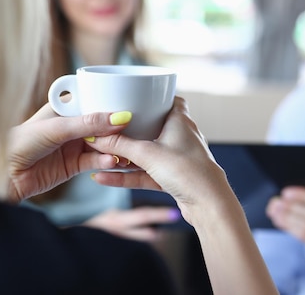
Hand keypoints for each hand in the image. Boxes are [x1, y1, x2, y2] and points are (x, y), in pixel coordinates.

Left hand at [5, 103, 130, 201]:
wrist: (3, 175)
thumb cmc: (21, 142)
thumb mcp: (57, 129)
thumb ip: (89, 124)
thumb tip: (120, 117)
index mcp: (66, 108)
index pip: (95, 101)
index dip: (112, 103)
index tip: (131, 105)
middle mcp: (72, 126)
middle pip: (102, 124)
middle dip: (118, 128)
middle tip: (135, 130)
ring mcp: (74, 146)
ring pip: (102, 145)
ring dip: (115, 147)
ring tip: (127, 150)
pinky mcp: (74, 166)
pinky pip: (96, 162)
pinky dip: (106, 162)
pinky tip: (113, 162)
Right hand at [86, 97, 279, 294]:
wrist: (208, 205)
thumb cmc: (187, 171)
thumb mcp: (147, 154)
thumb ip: (120, 146)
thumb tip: (95, 138)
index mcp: (179, 121)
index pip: (168, 100)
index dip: (151, 99)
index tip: (131, 98)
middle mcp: (180, 137)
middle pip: (151, 128)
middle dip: (128, 130)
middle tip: (106, 129)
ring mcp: (176, 158)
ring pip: (145, 154)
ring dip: (123, 157)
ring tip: (97, 157)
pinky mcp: (172, 178)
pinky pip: (145, 173)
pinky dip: (127, 175)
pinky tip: (103, 178)